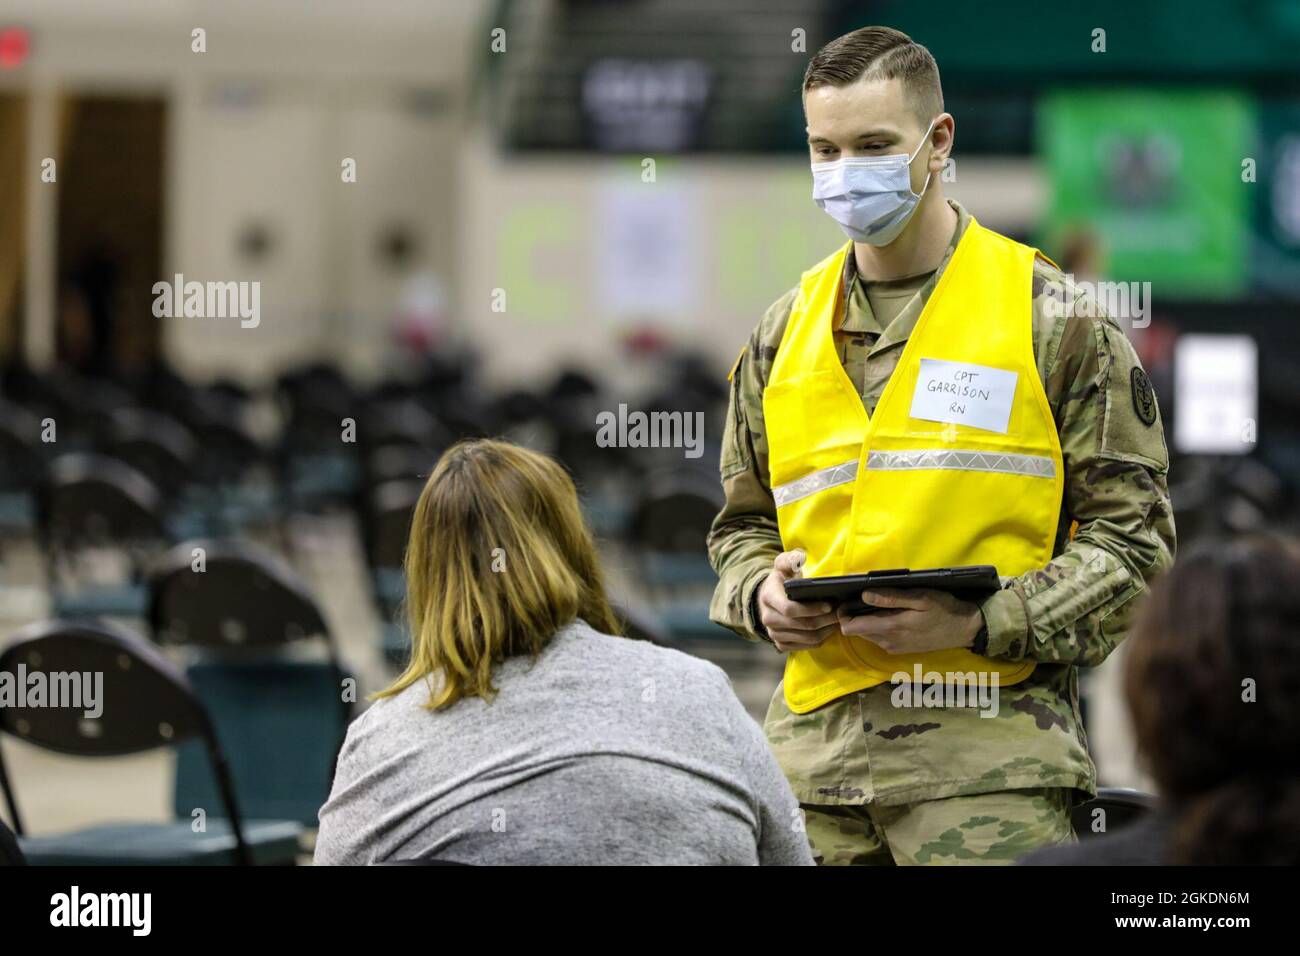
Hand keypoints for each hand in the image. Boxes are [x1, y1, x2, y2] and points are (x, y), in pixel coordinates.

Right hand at [757, 550, 840, 652]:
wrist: (767, 599)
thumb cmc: (780, 580)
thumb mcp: (783, 565)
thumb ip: (790, 559)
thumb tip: (800, 558)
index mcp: (769, 598)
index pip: (790, 609)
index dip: (811, 609)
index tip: (829, 605)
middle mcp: (768, 619)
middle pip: (802, 625)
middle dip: (825, 620)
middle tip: (841, 613)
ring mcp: (774, 634)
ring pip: (806, 638)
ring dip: (826, 631)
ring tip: (839, 621)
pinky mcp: (781, 644)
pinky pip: (805, 646)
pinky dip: (820, 639)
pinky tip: (829, 629)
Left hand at [837, 587, 982, 654]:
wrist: (964, 629)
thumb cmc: (942, 609)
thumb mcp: (919, 598)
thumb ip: (890, 598)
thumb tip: (864, 595)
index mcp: (889, 628)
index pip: (849, 628)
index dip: (844, 613)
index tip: (848, 599)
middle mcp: (887, 642)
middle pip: (856, 631)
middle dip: (854, 615)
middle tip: (862, 597)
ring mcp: (893, 648)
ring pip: (867, 635)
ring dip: (867, 621)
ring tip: (878, 604)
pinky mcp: (900, 649)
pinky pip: (879, 638)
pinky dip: (878, 626)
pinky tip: (891, 615)